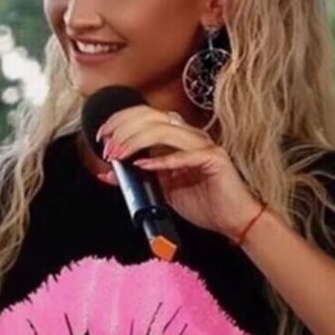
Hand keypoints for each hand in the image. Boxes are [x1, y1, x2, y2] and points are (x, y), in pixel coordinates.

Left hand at [95, 105, 264, 239]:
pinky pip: (184, 155)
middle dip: (123, 130)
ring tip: (118, 157)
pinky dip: (161, 161)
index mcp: (178, 137)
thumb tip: (109, 174)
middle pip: (151, 117)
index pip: (145, 115)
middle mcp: (190, 135)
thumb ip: (139, 178)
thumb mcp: (161, 190)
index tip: (101, 136)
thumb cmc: (202, 203)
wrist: (232, 220)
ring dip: (135, 142)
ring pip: (164, 130)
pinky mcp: (214, 159)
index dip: (120, 121)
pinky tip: (144, 166)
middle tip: (107, 148)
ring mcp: (203, 144)